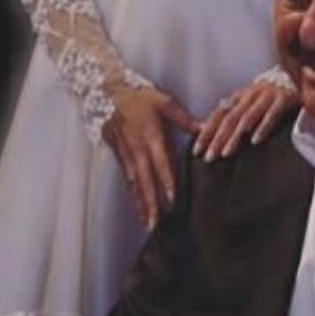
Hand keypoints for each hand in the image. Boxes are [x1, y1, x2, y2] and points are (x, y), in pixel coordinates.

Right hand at [103, 87, 199, 230]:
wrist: (109, 91)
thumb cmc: (139, 96)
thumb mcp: (164, 102)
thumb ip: (185, 119)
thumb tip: (206, 129)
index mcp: (151, 136)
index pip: (160, 163)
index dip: (166, 181)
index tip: (172, 200)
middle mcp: (138, 149)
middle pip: (145, 180)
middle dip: (151, 203)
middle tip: (156, 224)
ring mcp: (127, 154)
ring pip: (135, 183)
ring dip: (141, 203)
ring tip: (147, 223)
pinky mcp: (119, 155)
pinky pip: (127, 179)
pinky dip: (132, 194)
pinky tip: (137, 207)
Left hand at [194, 80, 298, 161]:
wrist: (296, 74)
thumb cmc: (267, 95)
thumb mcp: (248, 102)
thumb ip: (232, 114)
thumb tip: (208, 130)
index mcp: (239, 97)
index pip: (218, 115)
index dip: (206, 132)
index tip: (196, 151)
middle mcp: (250, 94)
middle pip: (230, 118)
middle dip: (217, 138)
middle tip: (209, 157)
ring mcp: (267, 95)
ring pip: (248, 117)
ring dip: (236, 136)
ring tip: (226, 153)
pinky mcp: (284, 97)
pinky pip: (272, 114)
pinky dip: (263, 126)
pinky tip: (255, 140)